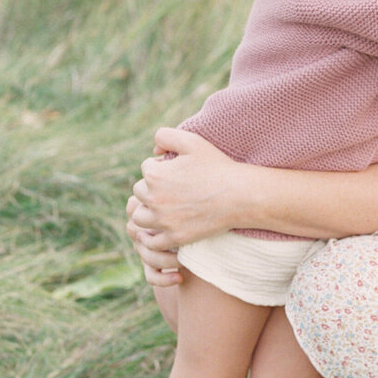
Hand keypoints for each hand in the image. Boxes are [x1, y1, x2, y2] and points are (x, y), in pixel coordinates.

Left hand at [126, 125, 247, 284]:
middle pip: (139, 193)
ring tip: (164, 208)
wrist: (239, 195)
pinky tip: (163, 228)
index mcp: (155, 175)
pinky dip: (152, 236)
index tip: (178, 170)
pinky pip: (151, 241)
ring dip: (147, 211)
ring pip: (139, 217)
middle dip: (151, 189)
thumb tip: (153, 150)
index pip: (145, 169)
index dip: (161, 167)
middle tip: (173, 188)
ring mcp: (163, 221)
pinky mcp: (174, 237)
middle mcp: (154, 199)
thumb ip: (166, 136)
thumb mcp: (192, 141)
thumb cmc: (217, 166)